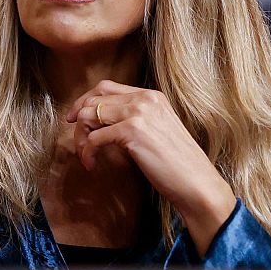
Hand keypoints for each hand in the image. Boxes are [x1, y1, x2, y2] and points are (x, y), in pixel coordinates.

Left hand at [66, 80, 236, 256]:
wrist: (196, 181)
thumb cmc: (175, 162)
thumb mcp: (155, 129)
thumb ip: (131, 118)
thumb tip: (96, 119)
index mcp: (151, 96)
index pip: (106, 87)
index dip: (84, 101)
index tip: (74, 118)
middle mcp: (145, 99)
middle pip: (93, 98)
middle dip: (78, 118)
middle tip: (77, 141)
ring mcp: (139, 113)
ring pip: (88, 115)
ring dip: (80, 137)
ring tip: (86, 155)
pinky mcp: (132, 131)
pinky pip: (93, 137)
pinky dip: (87, 152)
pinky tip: (91, 165)